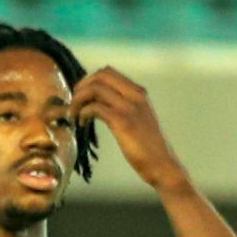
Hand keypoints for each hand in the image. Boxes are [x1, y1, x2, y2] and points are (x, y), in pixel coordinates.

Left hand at [70, 66, 189, 195]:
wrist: (162, 165)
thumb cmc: (148, 148)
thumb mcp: (139, 119)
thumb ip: (124, 106)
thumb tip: (99, 102)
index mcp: (139, 92)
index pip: (108, 72)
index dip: (89, 80)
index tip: (81, 95)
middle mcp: (135, 95)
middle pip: (100, 75)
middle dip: (82, 86)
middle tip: (74, 103)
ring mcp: (129, 107)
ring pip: (95, 88)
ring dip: (78, 99)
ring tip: (74, 114)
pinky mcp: (122, 121)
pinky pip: (95, 107)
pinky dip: (83, 113)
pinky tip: (82, 124)